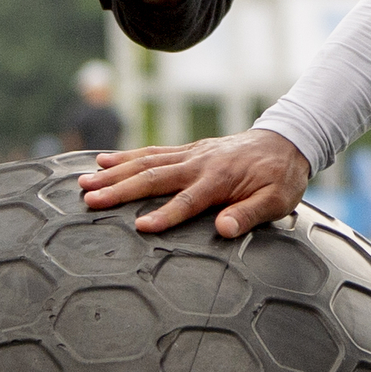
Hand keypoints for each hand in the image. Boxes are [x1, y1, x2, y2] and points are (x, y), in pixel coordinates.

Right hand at [81, 128, 311, 238]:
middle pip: (154, 177)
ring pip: (146, 161)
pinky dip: (126, 156)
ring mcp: (191, 154)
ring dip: (114, 172)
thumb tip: (224, 229)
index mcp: (221, 179)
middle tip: (90, 200)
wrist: (286, 142)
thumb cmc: (281, 177)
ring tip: (84, 182)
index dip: (165, 214)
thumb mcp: (277, 201)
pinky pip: (152, 152)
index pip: (187, 200)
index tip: (140, 227)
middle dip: (120, 189)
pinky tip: (103, 160)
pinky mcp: (188, 150)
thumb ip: (249, 214)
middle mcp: (200, 163)